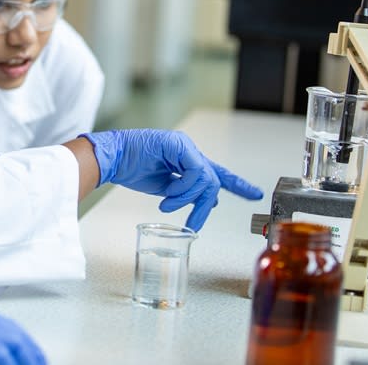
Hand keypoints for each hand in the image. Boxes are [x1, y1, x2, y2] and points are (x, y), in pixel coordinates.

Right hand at [80, 129, 262, 230]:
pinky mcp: (176, 144)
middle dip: (203, 206)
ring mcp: (184, 146)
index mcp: (187, 161)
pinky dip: (183, 188)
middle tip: (192, 224)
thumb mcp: (166, 188)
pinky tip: (167, 195)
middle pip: (213, 180)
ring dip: (188, 199)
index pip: (218, 173)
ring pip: (206, 178)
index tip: (254, 193)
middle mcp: (189, 151)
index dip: (238, 184)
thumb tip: (208, 203)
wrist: (112, 159)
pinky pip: (194, 171)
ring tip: (167, 205)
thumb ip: (187, 193)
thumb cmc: (133, 169)